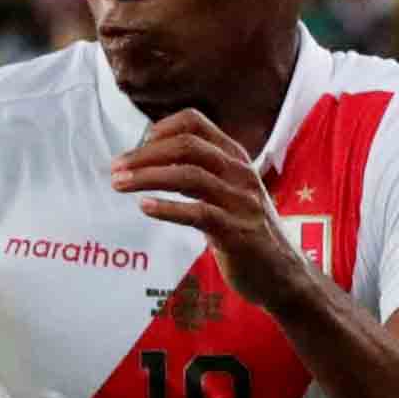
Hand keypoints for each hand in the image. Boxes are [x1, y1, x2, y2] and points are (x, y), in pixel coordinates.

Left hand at [111, 110, 321, 317]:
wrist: (283, 275)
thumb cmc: (247, 233)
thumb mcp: (226, 194)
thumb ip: (197, 175)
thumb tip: (153, 161)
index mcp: (235, 158)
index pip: (195, 122)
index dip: (161, 129)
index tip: (137, 147)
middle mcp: (239, 173)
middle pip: (187, 145)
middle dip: (145, 154)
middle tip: (115, 168)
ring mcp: (240, 201)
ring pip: (189, 175)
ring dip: (148, 177)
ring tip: (120, 184)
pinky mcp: (236, 232)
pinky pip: (198, 213)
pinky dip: (168, 208)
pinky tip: (145, 207)